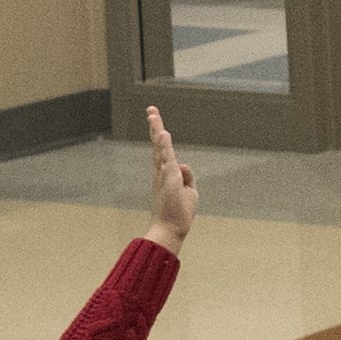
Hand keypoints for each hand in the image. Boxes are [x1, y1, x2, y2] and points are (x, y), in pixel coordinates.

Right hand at [142, 107, 197, 248]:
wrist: (171, 229)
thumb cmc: (179, 214)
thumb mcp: (189, 192)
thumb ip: (187, 176)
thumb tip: (183, 163)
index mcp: (164, 175)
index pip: (162, 152)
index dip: (159, 137)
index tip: (157, 123)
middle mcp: (161, 172)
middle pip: (157, 145)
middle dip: (154, 126)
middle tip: (151, 110)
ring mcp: (163, 174)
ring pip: (160, 148)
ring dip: (156, 130)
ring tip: (153, 115)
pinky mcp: (169, 178)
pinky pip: (167, 158)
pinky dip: (164, 145)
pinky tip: (162, 132)